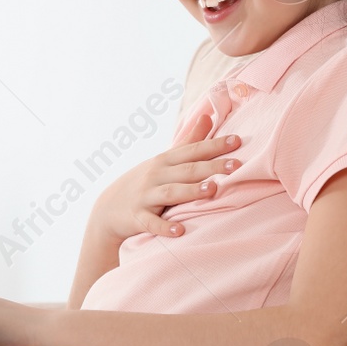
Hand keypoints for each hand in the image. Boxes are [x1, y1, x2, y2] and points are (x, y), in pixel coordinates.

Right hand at [88, 113, 240, 240]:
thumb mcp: (166, 159)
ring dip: (191, 191)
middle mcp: (156, 175)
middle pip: (187, 170)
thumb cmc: (146, 181)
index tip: (237, 141)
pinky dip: (164, 227)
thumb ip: (189, 140)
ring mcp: (146, 196)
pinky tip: (180, 230)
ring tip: (212, 190)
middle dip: (211, 167)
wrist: (109, 208)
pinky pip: (151, 222)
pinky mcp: (138, 217)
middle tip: (236, 166)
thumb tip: (208, 115)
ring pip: (171, 192)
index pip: (193, 150)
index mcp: (166, 161)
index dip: (215, 145)